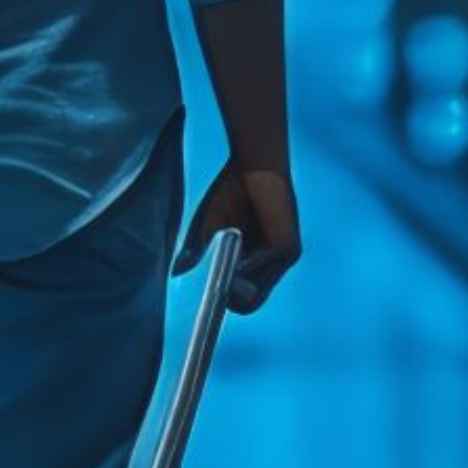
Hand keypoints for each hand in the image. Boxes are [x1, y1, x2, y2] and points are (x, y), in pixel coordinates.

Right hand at [176, 157, 299, 313]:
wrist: (253, 164)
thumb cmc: (231, 191)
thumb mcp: (210, 230)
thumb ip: (200, 254)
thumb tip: (179, 272)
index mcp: (260, 260)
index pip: (245, 298)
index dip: (225, 299)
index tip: (209, 292)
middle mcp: (275, 262)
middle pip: (251, 302)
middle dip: (229, 297)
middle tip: (215, 282)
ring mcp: (285, 257)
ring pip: (255, 292)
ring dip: (235, 280)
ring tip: (224, 254)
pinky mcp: (289, 249)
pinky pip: (261, 273)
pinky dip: (244, 265)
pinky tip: (235, 243)